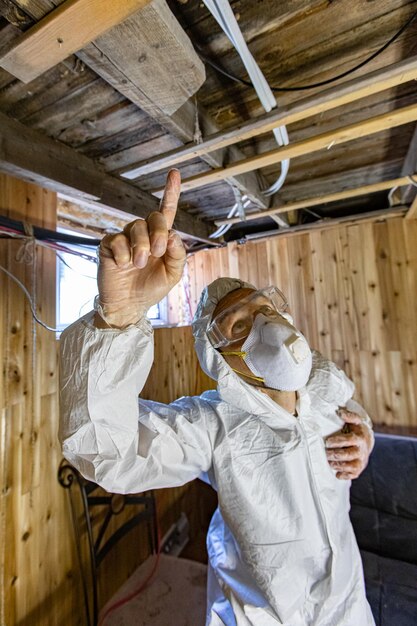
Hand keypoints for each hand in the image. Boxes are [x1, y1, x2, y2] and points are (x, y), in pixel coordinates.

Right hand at [96, 169, 185, 327]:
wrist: (129, 306)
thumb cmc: (151, 289)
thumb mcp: (173, 274)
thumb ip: (178, 253)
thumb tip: (172, 234)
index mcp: (161, 238)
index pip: (166, 211)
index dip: (170, 192)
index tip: (174, 173)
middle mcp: (143, 233)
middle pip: (153, 217)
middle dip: (158, 232)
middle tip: (157, 252)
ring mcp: (125, 238)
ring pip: (135, 227)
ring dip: (141, 247)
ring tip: (137, 265)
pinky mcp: (108, 246)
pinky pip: (117, 240)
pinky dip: (123, 254)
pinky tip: (123, 266)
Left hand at [325, 409, 372, 479]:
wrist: (367, 441)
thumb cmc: (357, 430)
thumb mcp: (355, 421)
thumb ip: (349, 415)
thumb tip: (341, 413)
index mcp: (359, 438)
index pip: (349, 440)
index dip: (338, 442)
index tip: (327, 442)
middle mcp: (361, 450)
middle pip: (349, 455)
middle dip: (336, 455)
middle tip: (325, 453)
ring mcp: (361, 461)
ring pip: (351, 466)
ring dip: (338, 465)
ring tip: (329, 462)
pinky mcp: (359, 469)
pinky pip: (353, 475)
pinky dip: (345, 475)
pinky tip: (337, 474)